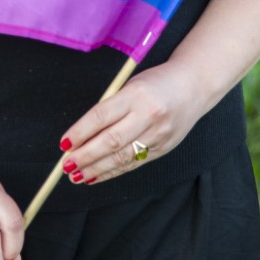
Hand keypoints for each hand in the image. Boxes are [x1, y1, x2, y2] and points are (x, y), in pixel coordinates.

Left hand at [59, 63, 202, 185]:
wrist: (194, 86)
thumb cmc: (157, 82)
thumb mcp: (131, 85)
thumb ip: (111, 106)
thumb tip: (82, 135)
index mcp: (137, 94)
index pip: (102, 116)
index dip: (80, 132)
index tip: (64, 144)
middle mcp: (148, 115)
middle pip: (110, 141)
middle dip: (85, 156)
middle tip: (66, 165)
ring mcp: (158, 135)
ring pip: (121, 157)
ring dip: (95, 169)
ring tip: (76, 175)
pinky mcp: (163, 148)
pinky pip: (133, 164)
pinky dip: (112, 172)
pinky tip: (95, 176)